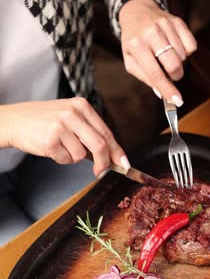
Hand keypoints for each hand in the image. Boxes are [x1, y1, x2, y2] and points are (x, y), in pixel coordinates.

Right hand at [0, 97, 128, 175]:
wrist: (16, 121)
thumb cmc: (45, 121)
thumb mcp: (70, 117)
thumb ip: (90, 133)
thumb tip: (112, 156)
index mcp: (82, 106)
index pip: (106, 132)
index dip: (117, 151)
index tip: (124, 164)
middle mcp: (73, 113)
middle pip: (100, 145)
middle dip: (104, 163)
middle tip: (100, 172)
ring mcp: (61, 126)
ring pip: (81, 155)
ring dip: (72, 158)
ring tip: (60, 146)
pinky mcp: (50, 139)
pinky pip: (66, 159)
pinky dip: (61, 159)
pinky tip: (51, 147)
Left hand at [119, 0, 196, 104]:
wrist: (137, 12)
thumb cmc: (133, 41)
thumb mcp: (131, 61)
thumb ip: (145, 77)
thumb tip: (162, 93)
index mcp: (137, 46)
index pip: (155, 74)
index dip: (168, 90)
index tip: (177, 101)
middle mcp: (152, 34)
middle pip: (174, 65)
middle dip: (175, 76)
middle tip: (168, 73)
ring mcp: (166, 25)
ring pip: (183, 57)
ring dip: (178, 62)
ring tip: (167, 56)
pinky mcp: (178, 21)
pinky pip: (191, 46)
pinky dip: (185, 52)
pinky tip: (175, 47)